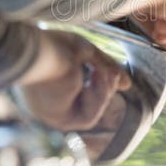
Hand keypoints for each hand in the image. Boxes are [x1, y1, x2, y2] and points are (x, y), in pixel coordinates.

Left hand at [16, 31, 131, 130]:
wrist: (37, 50)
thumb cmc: (52, 45)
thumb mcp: (85, 53)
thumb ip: (106, 68)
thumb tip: (127, 85)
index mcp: (44, 86)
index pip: (76, 93)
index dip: (98, 84)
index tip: (112, 71)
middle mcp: (45, 104)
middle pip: (85, 105)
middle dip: (104, 88)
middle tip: (113, 72)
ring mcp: (50, 114)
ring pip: (89, 114)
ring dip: (103, 93)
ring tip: (107, 73)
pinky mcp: (58, 120)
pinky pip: (88, 118)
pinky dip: (99, 99)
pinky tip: (99, 78)